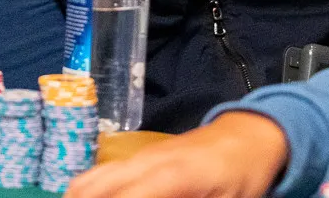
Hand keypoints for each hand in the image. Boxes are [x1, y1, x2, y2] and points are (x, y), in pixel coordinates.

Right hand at [65, 112, 287, 197]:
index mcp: (170, 176)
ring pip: (92, 178)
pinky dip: (89, 191)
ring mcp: (141, 156)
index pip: (123, 197)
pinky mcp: (141, 156)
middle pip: (93, 186)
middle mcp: (147, 161)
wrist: (249, 136)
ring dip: (79, 196)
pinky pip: (102, 173)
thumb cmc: (242, 176)